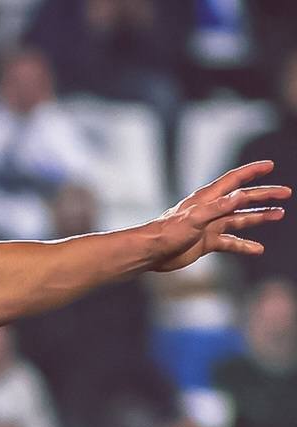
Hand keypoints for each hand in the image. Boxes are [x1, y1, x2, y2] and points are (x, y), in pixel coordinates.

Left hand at [148, 161, 287, 272]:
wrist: (151, 252)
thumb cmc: (168, 231)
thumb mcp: (196, 217)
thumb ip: (219, 207)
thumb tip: (240, 195)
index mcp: (208, 198)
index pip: (234, 180)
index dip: (252, 172)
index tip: (270, 166)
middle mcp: (212, 209)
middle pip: (243, 199)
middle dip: (264, 195)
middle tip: (285, 193)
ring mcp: (210, 226)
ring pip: (240, 219)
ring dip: (259, 217)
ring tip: (279, 214)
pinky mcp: (207, 242)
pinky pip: (230, 243)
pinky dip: (244, 246)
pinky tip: (258, 249)